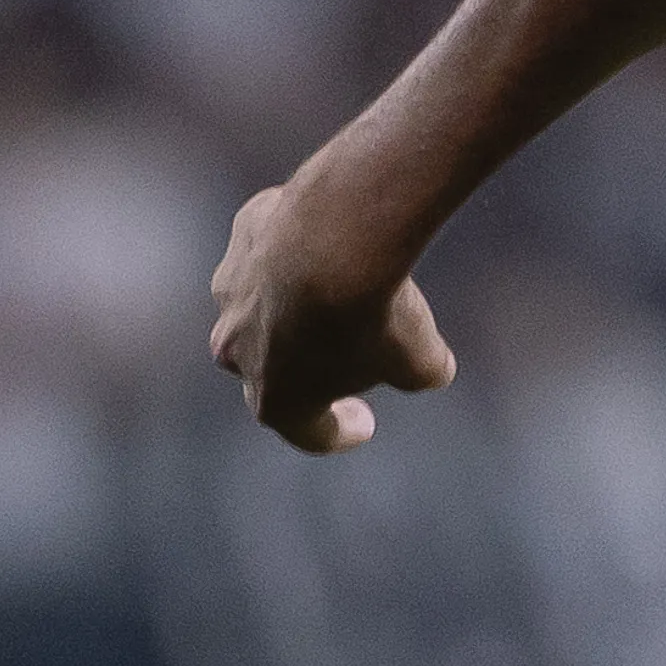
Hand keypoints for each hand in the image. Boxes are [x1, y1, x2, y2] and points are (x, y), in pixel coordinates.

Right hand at [207, 182, 454, 453]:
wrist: (336, 233)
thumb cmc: (374, 310)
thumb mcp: (420, 358)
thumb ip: (422, 371)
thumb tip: (434, 369)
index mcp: (278, 401)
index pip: (310, 431)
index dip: (340, 432)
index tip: (364, 424)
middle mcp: (238, 354)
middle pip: (272, 371)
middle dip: (307, 369)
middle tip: (345, 359)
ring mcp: (232, 297)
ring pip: (262, 307)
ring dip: (295, 304)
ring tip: (342, 287)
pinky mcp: (240, 240)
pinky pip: (269, 249)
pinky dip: (294, 249)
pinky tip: (330, 235)